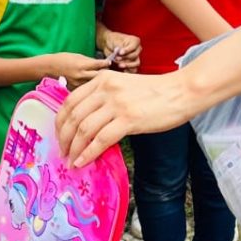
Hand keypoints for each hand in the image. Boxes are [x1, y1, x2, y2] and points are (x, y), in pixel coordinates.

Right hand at [48, 52, 111, 87]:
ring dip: (99, 81)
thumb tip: (102, 64)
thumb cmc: (64, 59)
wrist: (51, 66)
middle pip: (99, 76)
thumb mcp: (79, 56)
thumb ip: (91, 61)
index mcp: (82, 65)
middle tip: (109, 72)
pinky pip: (87, 88)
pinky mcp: (75, 88)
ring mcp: (78, 83)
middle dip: (106, 74)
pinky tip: (92, 84)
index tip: (110, 62)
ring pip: (94, 84)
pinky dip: (91, 86)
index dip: (107, 63)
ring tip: (103, 79)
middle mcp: (81, 75)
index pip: (99, 65)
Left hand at [56, 68, 187, 166]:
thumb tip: (87, 124)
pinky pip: (101, 139)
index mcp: (102, 79)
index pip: (70, 101)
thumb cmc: (155, 92)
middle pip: (73, 116)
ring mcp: (117, 104)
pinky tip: (83, 161)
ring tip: (72, 161)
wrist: (181, 91)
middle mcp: (106, 89)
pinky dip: (88, 153)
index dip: (61, 122)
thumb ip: (104, 98)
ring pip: (84, 129)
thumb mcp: (123, 86)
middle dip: (64, 138)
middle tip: (63, 152)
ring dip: (74, 148)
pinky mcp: (129, 119)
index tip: (60, 136)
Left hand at [96, 29, 141, 72]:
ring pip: (136, 63)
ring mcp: (136, 57)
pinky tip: (123, 70)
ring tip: (119, 65)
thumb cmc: (113, 40)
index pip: (133, 47)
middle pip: (134, 56)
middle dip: (125, 58)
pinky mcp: (132, 64)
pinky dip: (129, 70)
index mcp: (135, 41)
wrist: (109, 44)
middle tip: (116, 58)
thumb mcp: (116, 41)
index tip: (120, 52)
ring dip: (127, 65)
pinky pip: (134, 69)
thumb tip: (120, 53)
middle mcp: (137, 49)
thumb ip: (120, 48)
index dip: (127, 51)